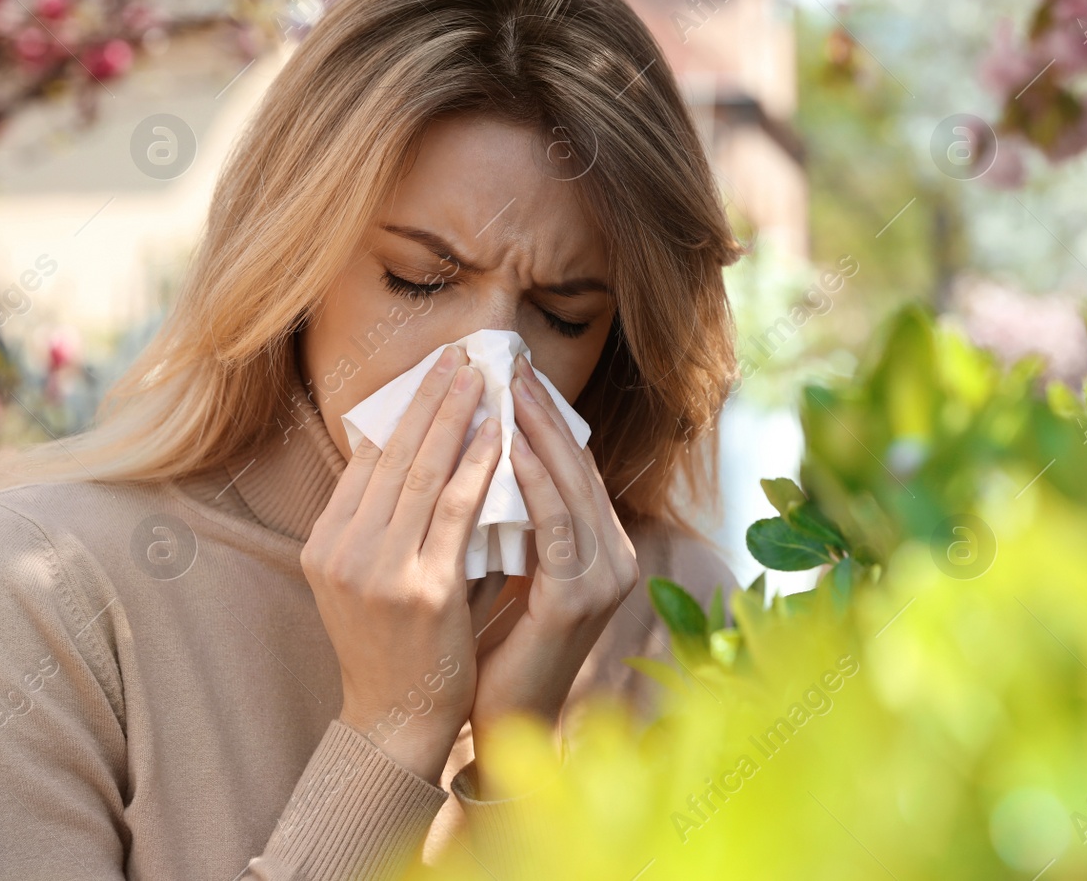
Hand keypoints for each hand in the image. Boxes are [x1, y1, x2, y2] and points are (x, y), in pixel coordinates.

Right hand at [301, 345, 502, 784]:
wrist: (396, 719)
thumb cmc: (397, 645)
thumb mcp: (370, 577)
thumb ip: (389, 523)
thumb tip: (424, 453)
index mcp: (324, 544)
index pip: (364, 462)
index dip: (400, 412)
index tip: (430, 373)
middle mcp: (342, 551)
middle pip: (390, 456)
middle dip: (427, 399)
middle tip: (458, 355)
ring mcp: (379, 570)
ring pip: (422, 474)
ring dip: (454, 417)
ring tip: (479, 377)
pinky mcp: (421, 588)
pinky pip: (455, 511)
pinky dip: (477, 466)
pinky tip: (495, 435)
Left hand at [468, 353, 639, 794]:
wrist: (499, 725)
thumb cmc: (493, 648)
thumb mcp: (507, 569)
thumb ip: (507, 520)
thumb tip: (471, 453)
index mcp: (601, 548)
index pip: (573, 467)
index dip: (545, 418)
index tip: (510, 373)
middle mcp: (615, 557)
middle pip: (578, 466)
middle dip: (542, 411)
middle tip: (508, 362)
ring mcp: (604, 577)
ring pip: (569, 485)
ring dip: (535, 432)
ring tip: (505, 388)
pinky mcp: (578, 597)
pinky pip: (555, 523)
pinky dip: (531, 479)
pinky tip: (504, 445)